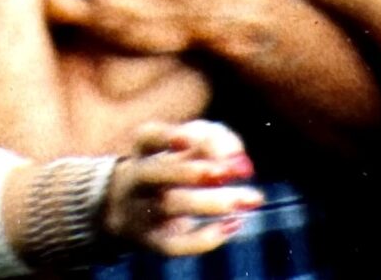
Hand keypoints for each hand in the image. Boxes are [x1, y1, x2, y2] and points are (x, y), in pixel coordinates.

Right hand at [104, 121, 262, 256]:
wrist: (129, 210)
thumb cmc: (171, 169)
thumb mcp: (185, 149)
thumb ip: (213, 141)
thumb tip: (239, 160)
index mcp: (143, 150)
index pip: (149, 137)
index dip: (166, 137)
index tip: (187, 139)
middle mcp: (138, 179)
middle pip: (156, 172)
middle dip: (189, 172)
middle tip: (225, 173)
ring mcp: (142, 211)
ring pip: (171, 205)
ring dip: (211, 202)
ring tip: (250, 198)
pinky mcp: (154, 241)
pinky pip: (174, 244)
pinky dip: (204, 238)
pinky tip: (233, 225)